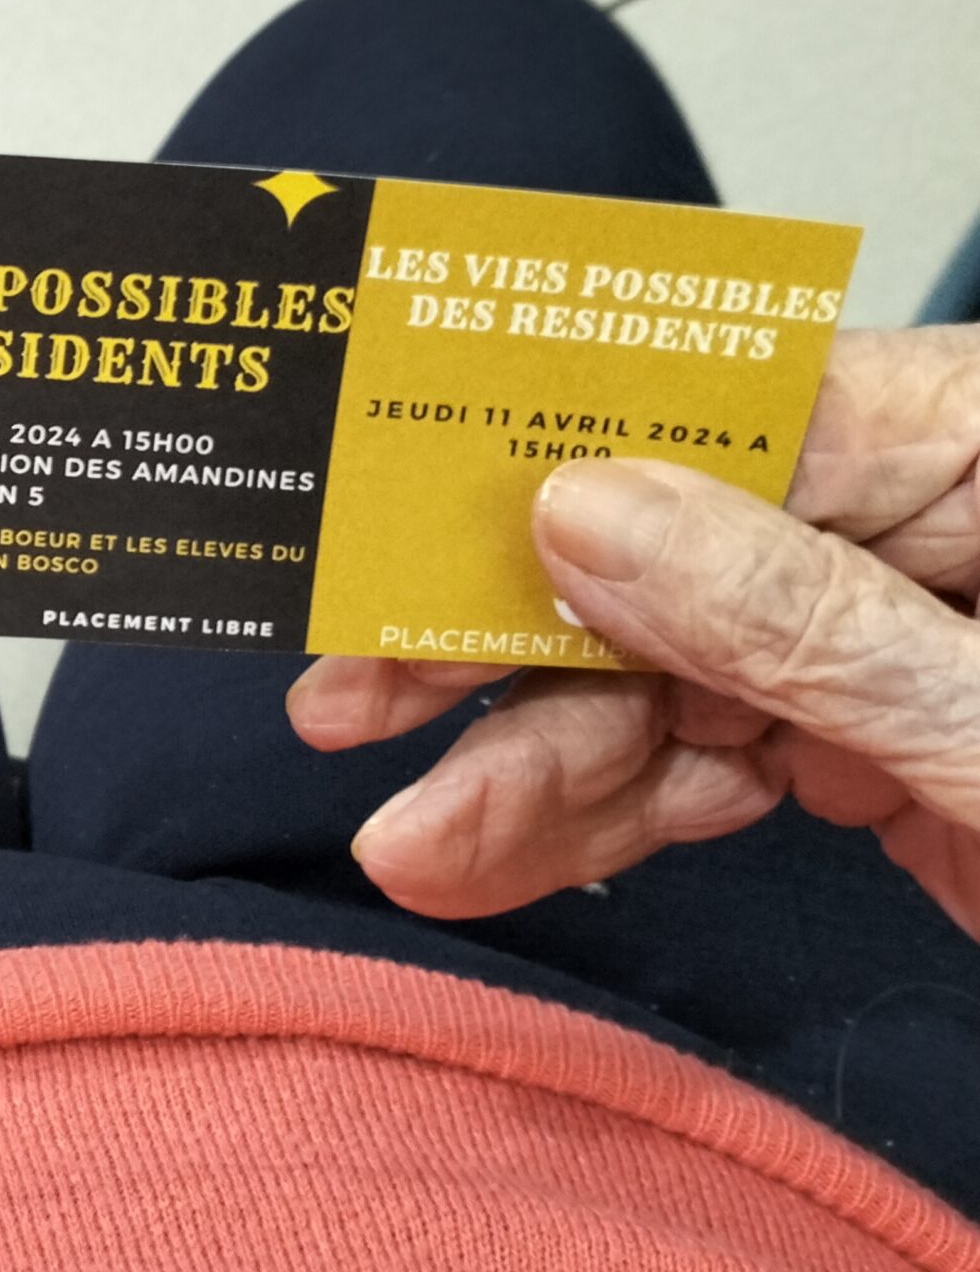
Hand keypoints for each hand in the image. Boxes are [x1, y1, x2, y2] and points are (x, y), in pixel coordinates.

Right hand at [287, 326, 979, 933]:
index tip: (399, 524)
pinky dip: (602, 821)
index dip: (549, 466)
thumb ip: (802, 618)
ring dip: (532, 772)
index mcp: (978, 443)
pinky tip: (491, 857)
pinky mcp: (871, 743)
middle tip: (353, 702)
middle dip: (509, 652)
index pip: (733, 414)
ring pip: (661, 678)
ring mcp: (889, 638)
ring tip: (421, 845)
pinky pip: (701, 764)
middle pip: (665, 553)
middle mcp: (923, 520)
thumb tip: (586, 510)